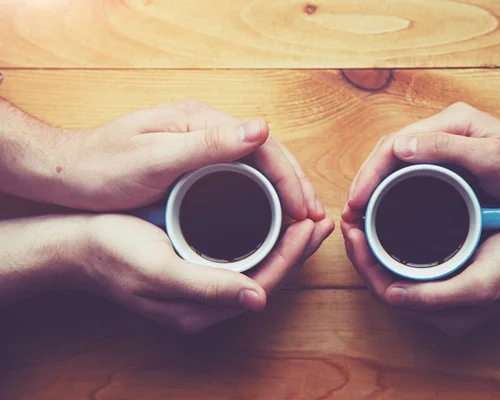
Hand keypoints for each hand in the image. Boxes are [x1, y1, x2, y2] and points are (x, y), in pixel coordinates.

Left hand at [1, 99, 325, 220]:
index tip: (306, 210)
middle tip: (314, 219)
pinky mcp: (196, 162)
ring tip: (302, 220)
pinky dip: (262, 195)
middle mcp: (207, 128)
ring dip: (284, 191)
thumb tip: (261, 128)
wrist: (68, 172)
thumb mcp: (154, 158)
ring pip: (258, 166)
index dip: (290, 178)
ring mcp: (202, 144)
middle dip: (296, 185)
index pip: (263, 145)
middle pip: (267, 153)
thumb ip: (208, 144)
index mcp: (202, 121)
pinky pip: (242, 176)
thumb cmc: (104, 166)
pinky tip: (270, 213)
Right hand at [73, 213, 333, 333]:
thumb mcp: (157, 270)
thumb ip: (207, 287)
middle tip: (321, 219)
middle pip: (268, 275)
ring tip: (306, 217)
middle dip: (297, 248)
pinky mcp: (197, 267)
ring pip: (258, 264)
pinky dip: (263, 236)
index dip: (293, 255)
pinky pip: (242, 254)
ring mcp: (204, 284)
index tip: (311, 224)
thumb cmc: (112, 253)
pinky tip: (271, 218)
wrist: (77, 246)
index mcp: (203, 307)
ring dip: (284, 241)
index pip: (265, 282)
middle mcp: (209, 300)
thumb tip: (257, 299)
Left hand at [342, 218, 499, 336]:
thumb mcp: (478, 285)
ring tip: (359, 216)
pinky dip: (389, 239)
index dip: (362, 262)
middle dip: (361, 250)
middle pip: (383, 278)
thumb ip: (434, 297)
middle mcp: (435, 303)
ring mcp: (439, 284)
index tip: (352, 230)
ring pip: (391, 266)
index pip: (384, 290)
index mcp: (440, 313)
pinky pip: (406, 257)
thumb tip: (390, 296)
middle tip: (349, 218)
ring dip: (372, 243)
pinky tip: (381, 219)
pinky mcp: (445, 267)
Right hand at [343, 102, 499, 219]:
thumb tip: (399, 146)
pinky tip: (386, 208)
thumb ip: (446, 148)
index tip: (356, 200)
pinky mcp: (452, 166)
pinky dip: (393, 191)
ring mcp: (448, 149)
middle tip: (351, 211)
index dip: (370, 172)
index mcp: (451, 123)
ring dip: (375, 186)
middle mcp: (445, 132)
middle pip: (390, 152)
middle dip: (366, 180)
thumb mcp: (494, 159)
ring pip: (397, 165)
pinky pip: (412, 175)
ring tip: (361, 212)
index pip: (394, 143)